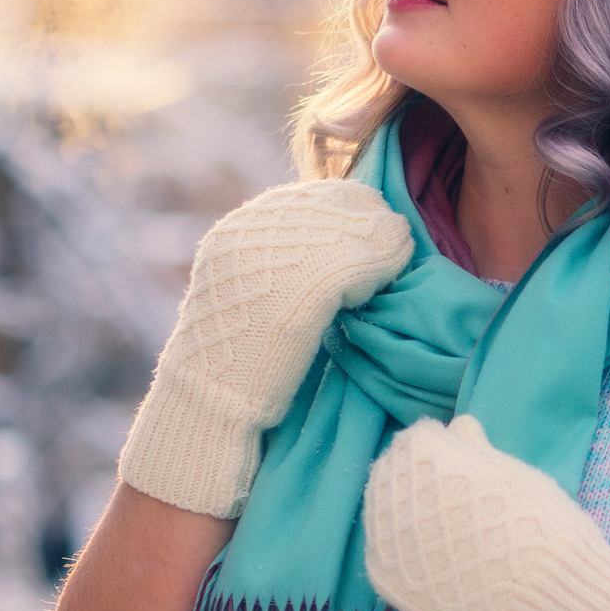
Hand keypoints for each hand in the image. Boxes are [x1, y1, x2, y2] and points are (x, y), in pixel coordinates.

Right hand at [119, 181, 412, 517]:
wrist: (211, 411)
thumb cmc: (235, 374)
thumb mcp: (251, 303)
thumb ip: (282, 269)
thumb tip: (335, 249)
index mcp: (235, 233)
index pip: (311, 199)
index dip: (348, 213)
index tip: (372, 233)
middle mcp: (252, 230)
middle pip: (336, 205)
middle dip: (369, 224)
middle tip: (396, 242)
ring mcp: (279, 253)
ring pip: (355, 227)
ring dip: (382, 243)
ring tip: (397, 258)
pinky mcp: (307, 281)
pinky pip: (363, 260)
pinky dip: (382, 266)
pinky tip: (386, 283)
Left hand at [362, 415, 609, 610]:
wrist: (544, 597)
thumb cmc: (539, 524)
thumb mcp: (511, 469)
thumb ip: (472, 444)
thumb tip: (456, 428)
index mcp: (424, 453)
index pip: (418, 440)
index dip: (446, 450)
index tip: (468, 469)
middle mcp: (393, 490)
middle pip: (394, 473)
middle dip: (420, 480)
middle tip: (457, 501)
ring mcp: (384, 537)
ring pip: (384, 512)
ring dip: (408, 514)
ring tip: (448, 531)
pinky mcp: (385, 578)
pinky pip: (385, 551)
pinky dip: (405, 551)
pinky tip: (437, 559)